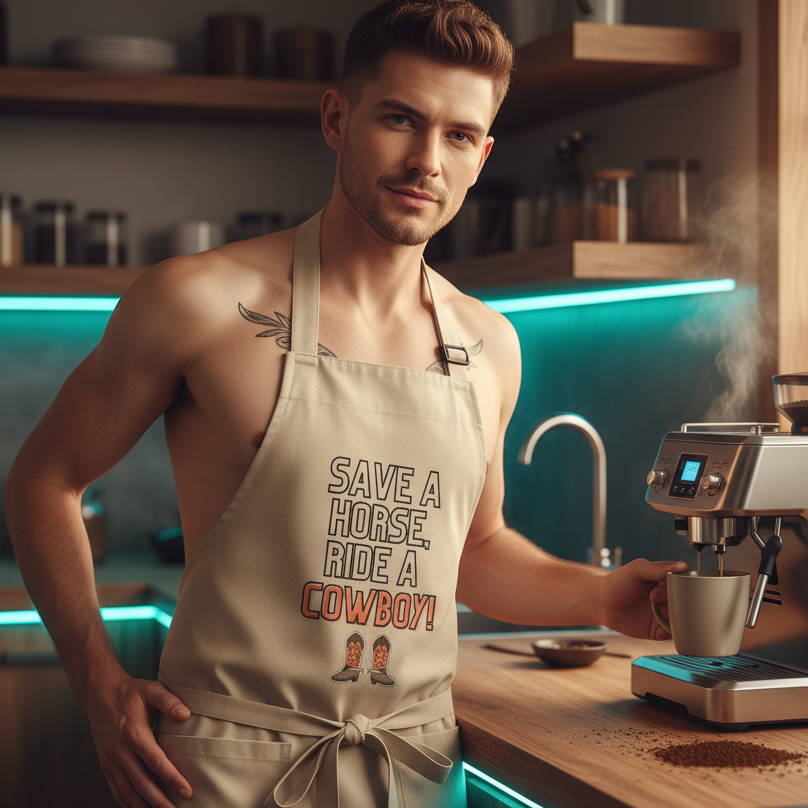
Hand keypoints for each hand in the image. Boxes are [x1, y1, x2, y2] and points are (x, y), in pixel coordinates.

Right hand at [85, 671, 192, 806]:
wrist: (99, 693)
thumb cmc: (130, 692)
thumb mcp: (151, 690)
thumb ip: (170, 702)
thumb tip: (186, 714)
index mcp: (134, 734)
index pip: (156, 763)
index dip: (173, 779)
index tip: (187, 791)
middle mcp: (120, 751)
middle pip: (142, 783)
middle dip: (160, 801)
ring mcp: (110, 760)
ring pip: (127, 791)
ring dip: (144, 806)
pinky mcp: (105, 764)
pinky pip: (115, 789)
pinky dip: (127, 803)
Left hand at [596, 558, 687, 639]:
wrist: (601, 602)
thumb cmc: (618, 582)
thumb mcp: (637, 570)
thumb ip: (657, 568)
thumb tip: (682, 565)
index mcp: (667, 583)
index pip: (686, 585)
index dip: (678, 588)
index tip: (660, 588)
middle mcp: (668, 600)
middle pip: (686, 605)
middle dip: (675, 604)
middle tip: (655, 599)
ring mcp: (664, 615)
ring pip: (682, 620)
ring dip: (675, 619)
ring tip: (658, 613)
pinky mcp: (657, 631)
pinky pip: (671, 635)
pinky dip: (670, 632)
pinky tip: (660, 627)